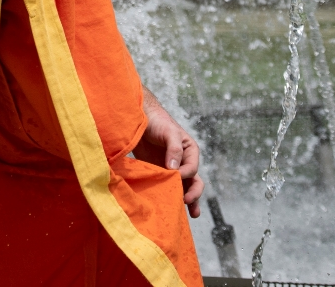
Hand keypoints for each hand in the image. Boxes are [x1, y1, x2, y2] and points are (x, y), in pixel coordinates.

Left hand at [135, 90, 204, 217]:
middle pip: (194, 182)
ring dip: (188, 201)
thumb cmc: (158, 122)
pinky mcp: (160, 175)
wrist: (140, 119)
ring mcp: (172, 170)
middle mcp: (184, 163)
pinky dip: (170, 198)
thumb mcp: (169, 132)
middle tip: (186, 202)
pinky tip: (169, 209)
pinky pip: (167, 188)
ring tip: (192, 215)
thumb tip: (175, 170)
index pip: (192, 168)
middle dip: (193, 194)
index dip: (185, 174)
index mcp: (190, 152)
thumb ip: (174, 149)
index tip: (175, 176)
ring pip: (183, 189)